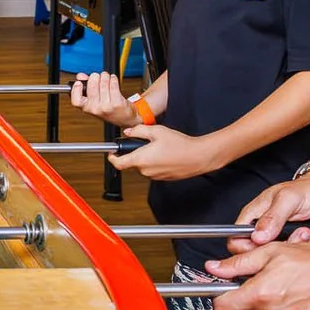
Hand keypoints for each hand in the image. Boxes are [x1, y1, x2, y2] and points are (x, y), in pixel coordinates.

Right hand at [70, 71, 138, 127]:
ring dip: (105, 76)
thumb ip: (86, 87)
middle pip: (91, 85)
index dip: (76, 90)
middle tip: (98, 76)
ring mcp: (106, 106)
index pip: (76, 101)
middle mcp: (96, 109)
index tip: (79, 83)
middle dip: (95, 76)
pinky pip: (113, 85)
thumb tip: (80, 76)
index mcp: (87, 108)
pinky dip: (113, 79)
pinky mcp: (117, 103)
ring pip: (103, 83)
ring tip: (107, 77)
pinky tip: (113, 79)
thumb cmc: (109, 110)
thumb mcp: (95, 101)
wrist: (125, 119)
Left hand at [107, 122, 221, 180]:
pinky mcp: (162, 178)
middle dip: (135, 152)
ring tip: (159, 147)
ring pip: (143, 166)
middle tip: (146, 142)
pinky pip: (153, 170)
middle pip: (132, 162)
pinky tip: (166, 154)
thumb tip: (128, 132)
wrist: (198, 157)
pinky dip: (155, 162)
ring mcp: (154, 176)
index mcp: (141, 159)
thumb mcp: (157, 131)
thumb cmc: (180, 144)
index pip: (118, 163)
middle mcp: (146, 170)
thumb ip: (139, 130)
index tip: (111, 153)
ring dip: (146, 157)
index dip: (112, 158)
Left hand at [204, 238, 309, 309]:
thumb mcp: (274, 252)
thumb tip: (214, 268)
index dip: (224, 300)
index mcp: (262, 294)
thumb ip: (240, 263)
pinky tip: (309, 303)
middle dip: (255, 302)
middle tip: (273, 285)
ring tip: (296, 291)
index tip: (229, 295)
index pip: (223, 308)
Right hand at [225, 174, 309, 253]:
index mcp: (255, 215)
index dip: (246, 248)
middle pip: (255, 254)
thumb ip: (272, 217)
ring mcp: (280, 240)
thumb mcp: (289, 199)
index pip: (236, 240)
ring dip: (294, 250)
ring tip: (307, 234)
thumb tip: (257, 236)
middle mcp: (265, 229)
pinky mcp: (295, 247)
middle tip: (294, 237)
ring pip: (276, 260)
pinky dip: (306, 252)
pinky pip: (294, 260)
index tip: (265, 246)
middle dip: (276, 250)